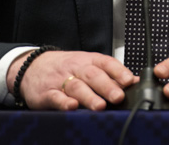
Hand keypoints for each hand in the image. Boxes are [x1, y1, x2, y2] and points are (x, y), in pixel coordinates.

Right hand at [9, 50, 137, 110]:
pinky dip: (64, 102)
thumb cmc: (66, 68)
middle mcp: (76, 69)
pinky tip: (72, 107)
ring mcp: (61, 80)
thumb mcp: (87, 65)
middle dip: (107, 86)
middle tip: (118, 97)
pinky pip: (56, 97)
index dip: (118, 71)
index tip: (129, 81)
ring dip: (89, 97)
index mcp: (88, 61)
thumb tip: (135, 82)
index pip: (106, 63)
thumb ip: (110, 74)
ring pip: (76, 87)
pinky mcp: (47, 93)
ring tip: (100, 106)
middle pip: (93, 75)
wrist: (33, 66)